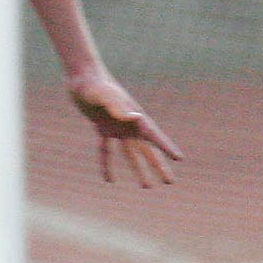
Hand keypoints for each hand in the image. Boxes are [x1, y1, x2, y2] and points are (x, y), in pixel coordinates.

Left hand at [68, 72, 182, 187]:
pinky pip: (106, 150)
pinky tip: (108, 179)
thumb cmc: (95, 85)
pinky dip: (107, 163)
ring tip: (147, 186)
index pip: (153, 135)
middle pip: (147, 149)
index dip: (166, 147)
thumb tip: (133, 118)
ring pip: (130, 153)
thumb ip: (117, 106)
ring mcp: (117, 126)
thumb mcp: (104, 95)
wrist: (82, 77)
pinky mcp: (102, 127)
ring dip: (138, 169)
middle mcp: (129, 124)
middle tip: (169, 182)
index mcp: (134, 116)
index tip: (180, 159)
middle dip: (158, 165)